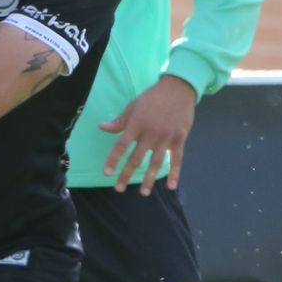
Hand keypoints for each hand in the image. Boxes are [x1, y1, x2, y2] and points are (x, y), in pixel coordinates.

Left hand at [98, 74, 197, 193]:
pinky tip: (171, 186)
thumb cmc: (153, 97)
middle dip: (126, 174)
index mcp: (136, 124)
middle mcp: (150, 133)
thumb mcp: (133, 105)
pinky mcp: (179, 139)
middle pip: (136, 158)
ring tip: (143, 193)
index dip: (113, 160)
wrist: (178, 88)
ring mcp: (166, 137)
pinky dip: (175, 173)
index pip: (121, 145)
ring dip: (148, 179)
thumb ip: (119, 120)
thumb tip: (102, 127)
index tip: (107, 173)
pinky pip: (177, 159)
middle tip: (119, 188)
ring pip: (156, 163)